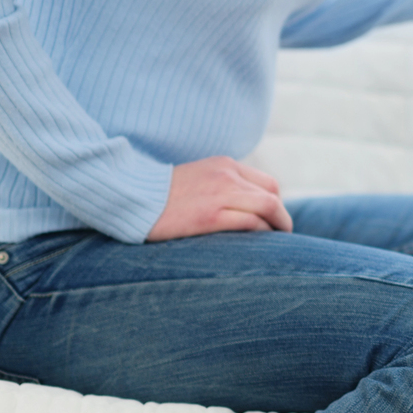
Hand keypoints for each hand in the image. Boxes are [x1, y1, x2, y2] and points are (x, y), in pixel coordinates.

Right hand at [147, 156, 292, 240]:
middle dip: (282, 217)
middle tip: (281, 236)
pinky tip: (257, 247)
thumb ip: (220, 185)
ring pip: (267, 208)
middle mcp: (227, 176)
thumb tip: (241, 206)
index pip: (267, 183)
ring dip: (278, 227)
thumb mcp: (197, 177)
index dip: (275, 204)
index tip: (273, 221)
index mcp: (225, 165)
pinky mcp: (210, 216)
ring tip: (277, 245)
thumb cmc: (160, 195)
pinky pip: (250, 223)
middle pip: (272, 195)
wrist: (130, 195)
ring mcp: (220, 194)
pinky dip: (261, 234)